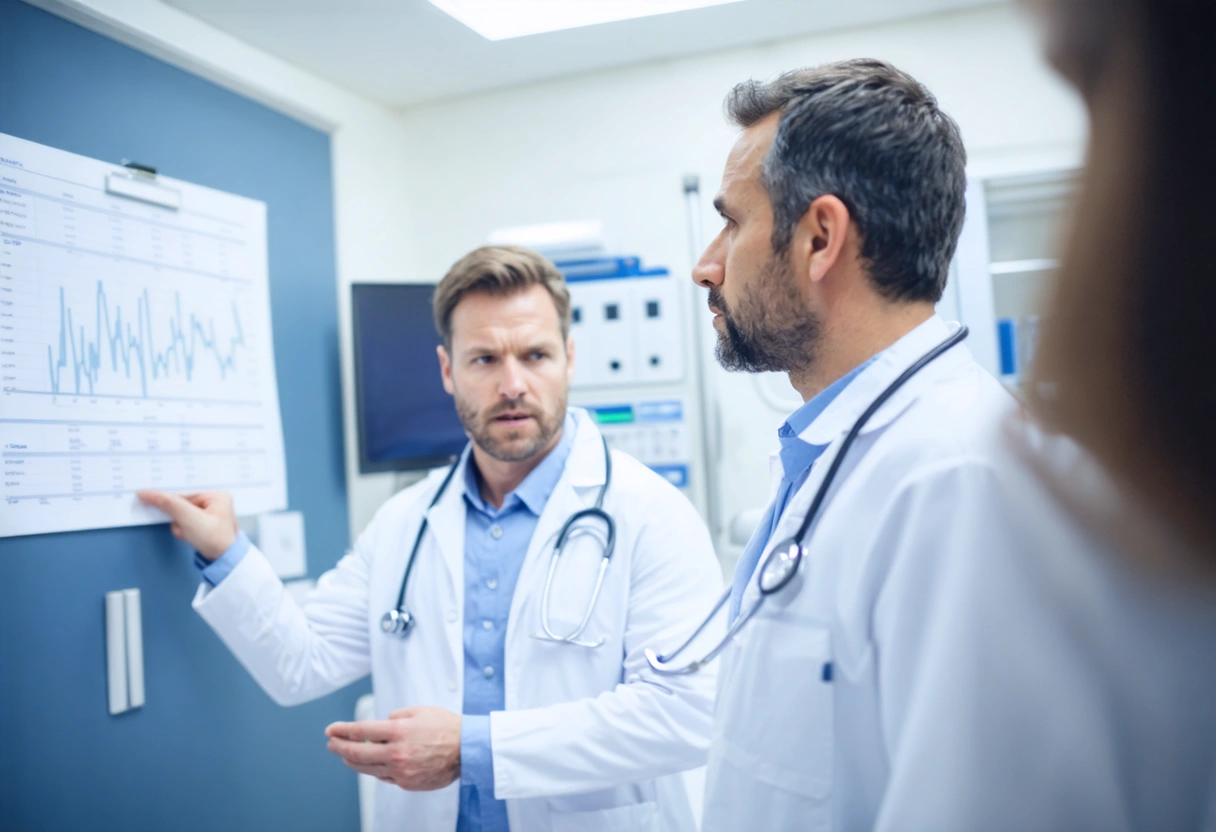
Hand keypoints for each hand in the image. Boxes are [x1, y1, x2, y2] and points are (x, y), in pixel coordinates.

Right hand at [136, 490, 237, 560]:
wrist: (222, 562)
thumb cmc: (215, 540)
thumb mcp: (189, 519)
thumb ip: (168, 504)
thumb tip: (148, 494)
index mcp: (216, 495)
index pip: (184, 493)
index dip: (169, 501)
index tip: (151, 501)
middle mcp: (215, 502)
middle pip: (181, 505)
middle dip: (178, 519)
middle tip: (185, 527)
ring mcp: (210, 514)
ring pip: (181, 516)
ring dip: (180, 527)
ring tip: (190, 534)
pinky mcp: (204, 525)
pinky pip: (185, 524)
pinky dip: (183, 531)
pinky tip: (190, 536)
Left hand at [325, 707, 460, 790]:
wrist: (468, 749)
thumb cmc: (447, 727)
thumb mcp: (420, 711)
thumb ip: (397, 717)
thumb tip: (383, 724)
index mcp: (399, 731)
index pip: (360, 731)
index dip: (342, 730)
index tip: (331, 730)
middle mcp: (397, 752)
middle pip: (357, 753)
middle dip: (339, 747)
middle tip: (331, 743)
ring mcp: (401, 771)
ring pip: (368, 768)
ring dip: (352, 761)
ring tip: (345, 756)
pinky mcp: (407, 783)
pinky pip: (384, 777)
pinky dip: (374, 770)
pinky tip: (370, 765)